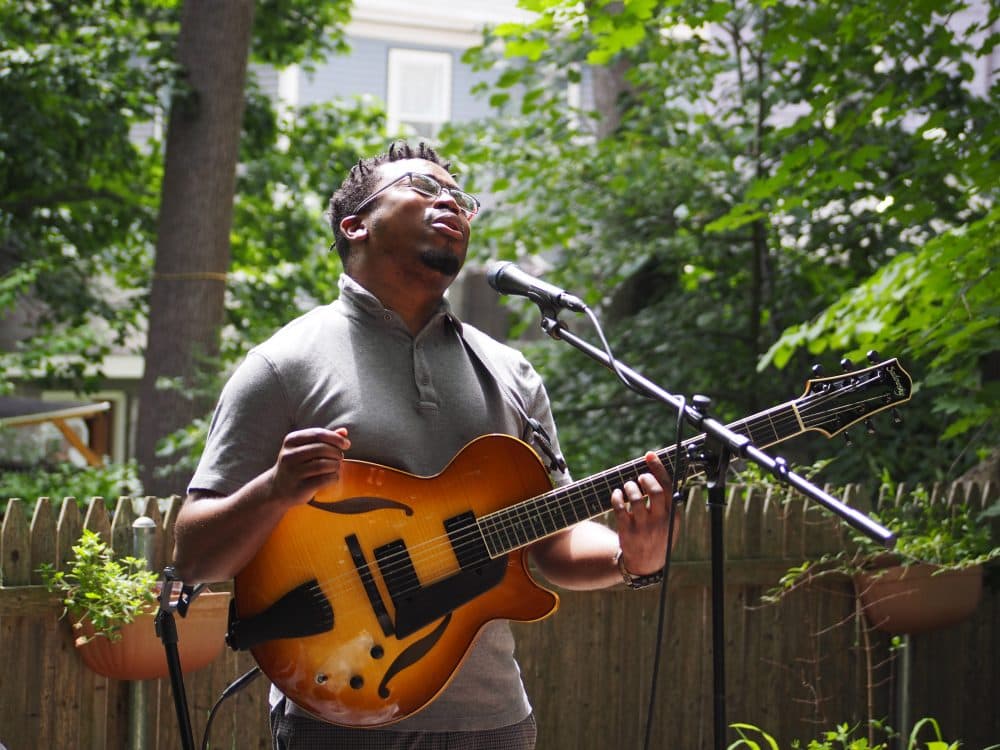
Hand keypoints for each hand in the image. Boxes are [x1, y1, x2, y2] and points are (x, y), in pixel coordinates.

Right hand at [268, 427, 350, 507]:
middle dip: (336, 452)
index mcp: (291, 440)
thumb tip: (344, 432)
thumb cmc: (298, 464)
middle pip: (322, 449)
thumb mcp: (306, 448)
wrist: (277, 489)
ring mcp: (292, 472)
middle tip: (340, 457)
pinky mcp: (299, 488)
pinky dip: (334, 477)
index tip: (346, 444)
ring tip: (336, 466)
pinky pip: (324, 480)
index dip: (336, 438)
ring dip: (336, 465)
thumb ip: (325, 439)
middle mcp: (289, 455)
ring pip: (324, 465)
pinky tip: (333, 477)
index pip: (318, 434)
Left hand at [610, 452, 674, 575]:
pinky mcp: (627, 532)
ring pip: (635, 498)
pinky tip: (617, 494)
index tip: (649, 455)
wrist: (646, 565)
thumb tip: (657, 473)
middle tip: (640, 477)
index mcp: (673, 516)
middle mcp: (660, 521)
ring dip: (629, 486)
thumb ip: (668, 503)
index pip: (668, 487)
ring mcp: (643, 527)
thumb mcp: (671, 524)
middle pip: (655, 491)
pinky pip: (619, 508)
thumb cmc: (659, 537)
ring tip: (628, 486)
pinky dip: (616, 496)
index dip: (658, 468)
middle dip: (646, 478)